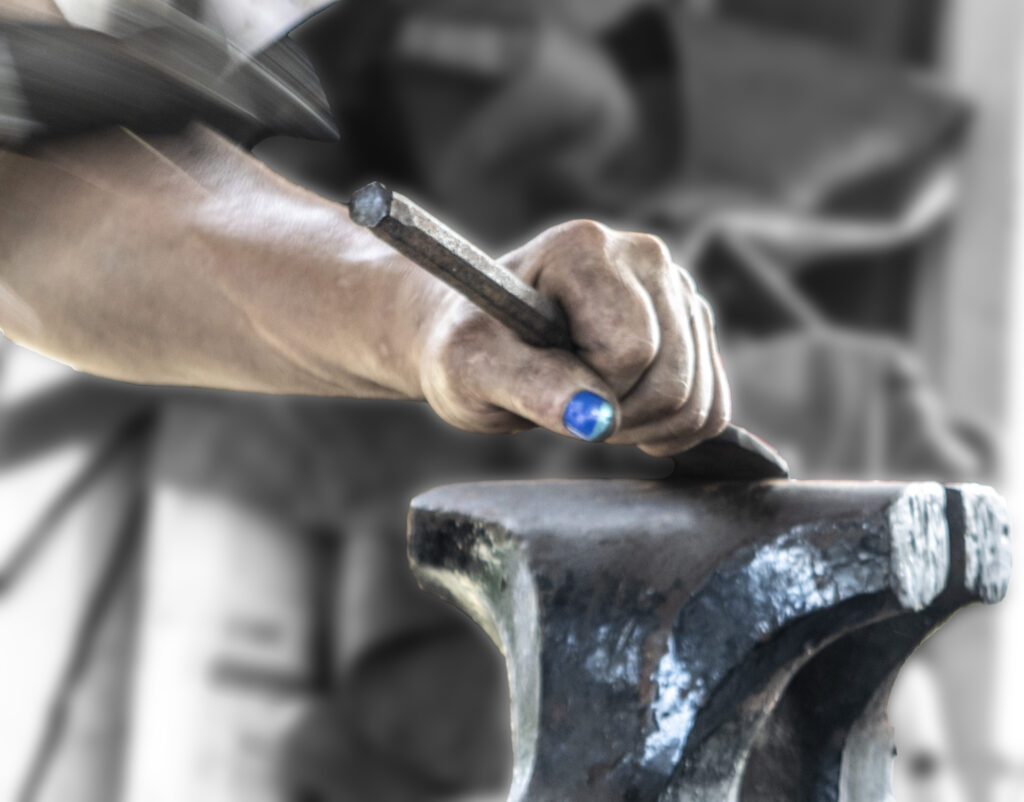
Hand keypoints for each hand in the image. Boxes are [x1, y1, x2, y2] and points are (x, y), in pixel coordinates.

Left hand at [417, 220, 730, 455]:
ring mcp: (676, 289)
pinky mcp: (692, 324)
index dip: (589, 387)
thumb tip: (596, 418)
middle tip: (566, 403)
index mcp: (586, 248)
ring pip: (697, 398)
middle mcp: (644, 255)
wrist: (483, 343)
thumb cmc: (469, 350)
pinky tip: (625, 416)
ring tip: (589, 406)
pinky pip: (713, 406)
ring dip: (642, 427)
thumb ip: (529, 386)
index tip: (544, 378)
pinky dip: (672, 430)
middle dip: (618, 415)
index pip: (629, 349)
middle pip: (673, 377)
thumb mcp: (473, 370)